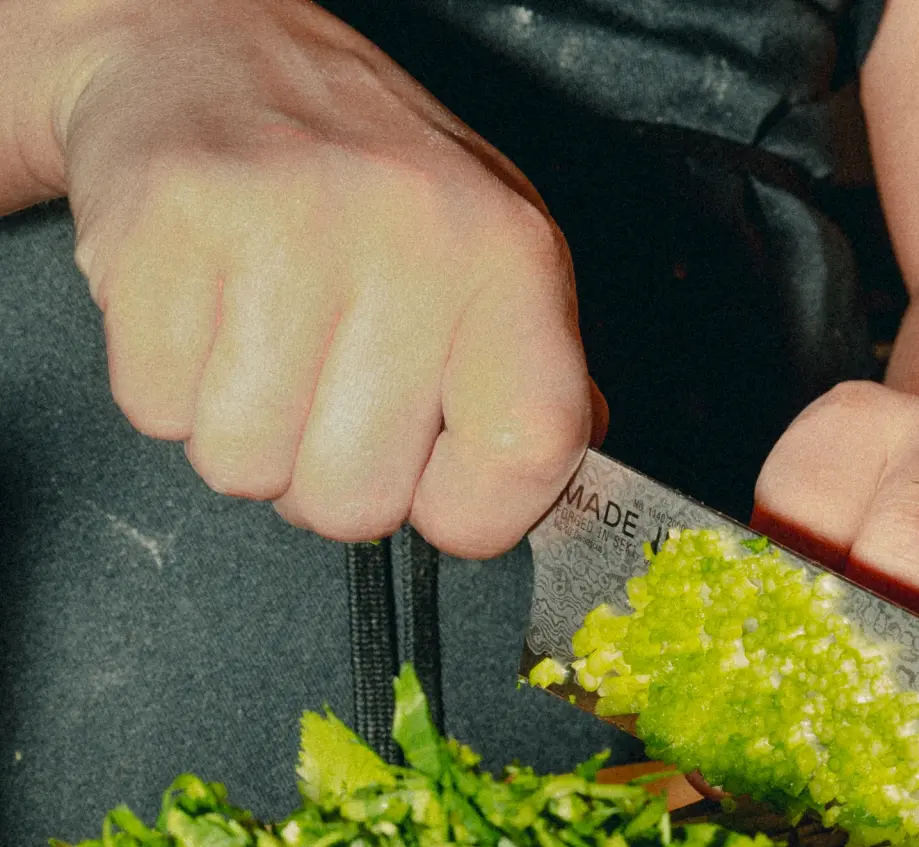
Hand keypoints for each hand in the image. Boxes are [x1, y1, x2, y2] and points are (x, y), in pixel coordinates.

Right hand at [59, 0, 600, 553]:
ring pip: (246, 467)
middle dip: (328, 479)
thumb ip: (531, 382)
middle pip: (359, 501)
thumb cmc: (363, 179)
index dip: (475, 511)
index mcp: (512, 256)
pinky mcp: (172, 224)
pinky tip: (205, 317)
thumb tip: (549, 484)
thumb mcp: (490, 263)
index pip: (529, 453)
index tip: (441, 492)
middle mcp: (414, 231)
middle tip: (324, 393)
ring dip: (244, 435)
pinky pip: (157, 413)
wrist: (210, 52)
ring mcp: (288, 222)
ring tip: (261, 346)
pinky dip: (169, 390)